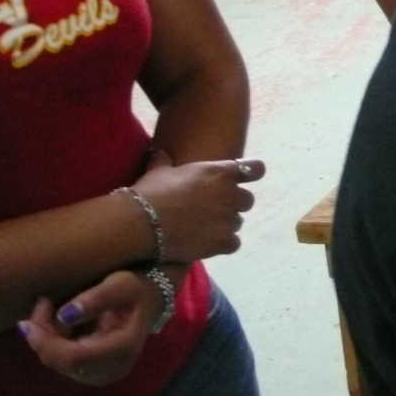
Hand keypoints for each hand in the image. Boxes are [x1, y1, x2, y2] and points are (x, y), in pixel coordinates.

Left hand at [17, 271, 160, 386]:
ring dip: (45, 339)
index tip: (35, 313)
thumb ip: (97, 297)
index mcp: (123, 348)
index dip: (47, 341)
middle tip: (41, 305)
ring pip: (58, 364)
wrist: (149, 301)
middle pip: (63, 363)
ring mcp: (102, 374)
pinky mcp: (93, 373)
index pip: (75, 357)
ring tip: (47, 310)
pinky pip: (62, 363)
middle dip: (42, 337)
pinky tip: (53, 323)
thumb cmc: (136, 290)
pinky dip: (51, 344)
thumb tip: (65, 315)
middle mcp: (113, 368)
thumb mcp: (121, 284)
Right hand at [131, 151, 264, 261]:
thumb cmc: (150, 192)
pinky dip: (224, 243)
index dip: (251, 173)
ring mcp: (229, 220)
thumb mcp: (158, 170)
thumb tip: (157, 152)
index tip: (246, 177)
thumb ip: (165, 160)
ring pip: (238, 222)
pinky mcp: (223, 242)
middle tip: (213, 208)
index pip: (255, 169)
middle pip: (247, 200)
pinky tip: (208, 243)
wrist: (141, 224)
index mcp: (221, 173)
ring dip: (225, 223)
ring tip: (203, 227)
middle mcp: (231, 195)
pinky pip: (234, 243)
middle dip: (234, 203)